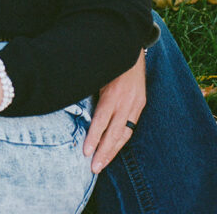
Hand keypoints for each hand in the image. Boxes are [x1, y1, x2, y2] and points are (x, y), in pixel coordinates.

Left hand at [84, 50, 145, 173]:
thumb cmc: (107, 61)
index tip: (86, 152)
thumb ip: (90, 92)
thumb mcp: (96, 74)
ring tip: (102, 164)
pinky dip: (122, 141)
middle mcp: (126, 102)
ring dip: (113, 151)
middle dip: (103, 152)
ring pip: (124, 134)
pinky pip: (131, 127)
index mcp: (113, 94)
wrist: (131, 48)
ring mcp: (136, 104)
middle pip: (114, 133)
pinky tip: (114, 149)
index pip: (102, 121)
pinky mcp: (141, 105)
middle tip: (94, 168)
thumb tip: (76, 110)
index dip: (94, 138)